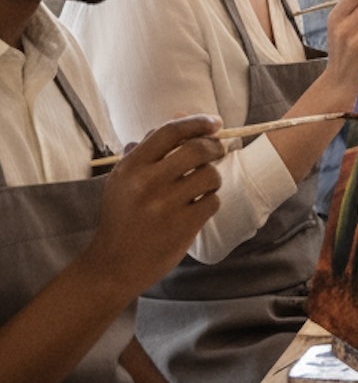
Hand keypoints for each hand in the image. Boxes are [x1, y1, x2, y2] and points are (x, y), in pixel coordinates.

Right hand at [87, 117, 223, 294]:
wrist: (113, 265)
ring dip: (213, 177)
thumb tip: (179, 117)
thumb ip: (149, 149)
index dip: (197, 122)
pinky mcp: (182, 226)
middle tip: (219, 150)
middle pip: (197, 149)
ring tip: (203, 185)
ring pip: (210, 175)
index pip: (170, 131)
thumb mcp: (124, 179)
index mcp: (131, 167)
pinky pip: (212, 201)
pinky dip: (210, 201)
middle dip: (215, 147)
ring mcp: (165, 205)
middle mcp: (147, 183)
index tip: (215, 123)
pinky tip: (197, 207)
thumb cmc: (123, 216)